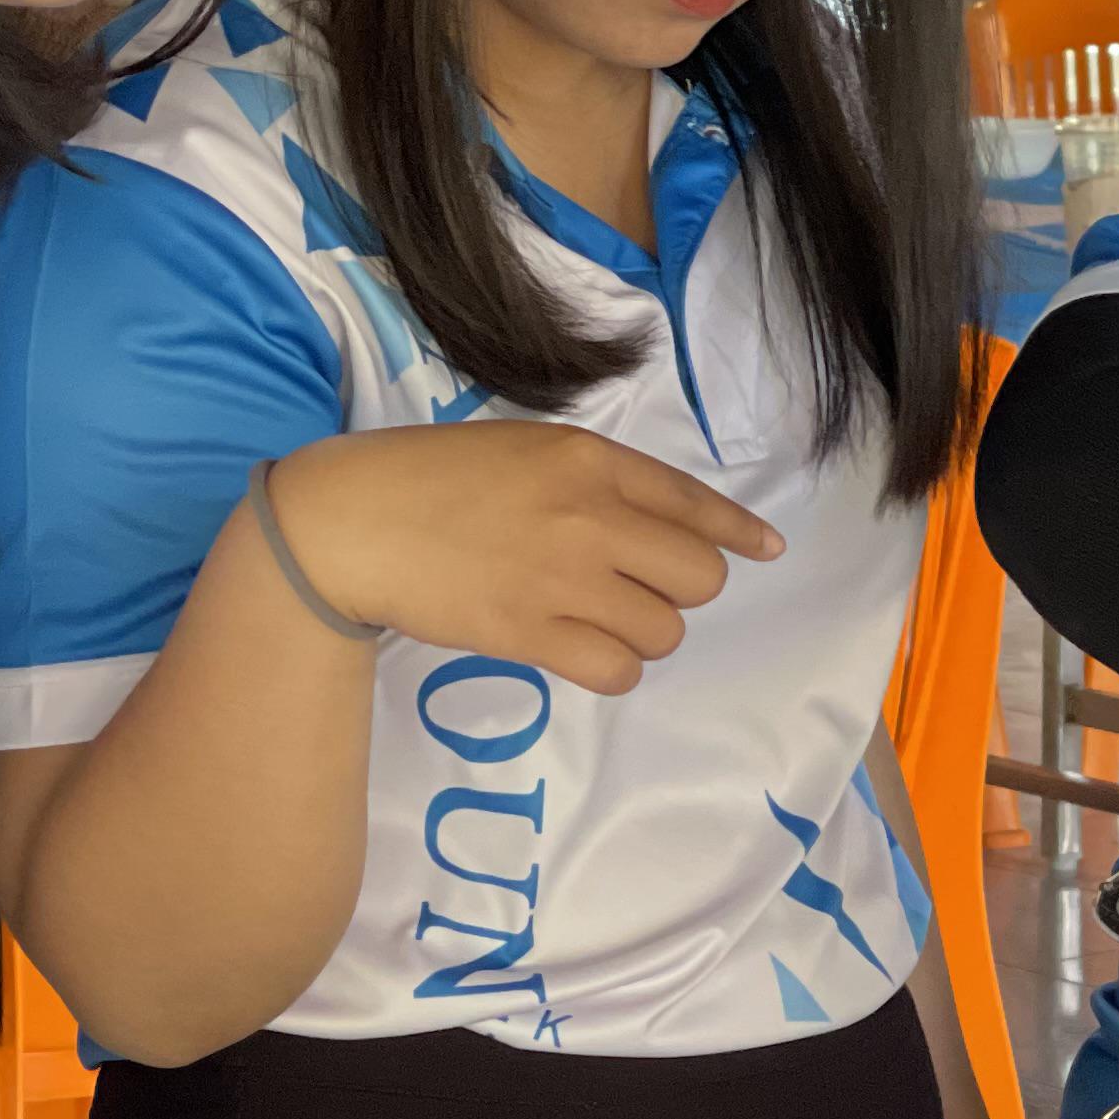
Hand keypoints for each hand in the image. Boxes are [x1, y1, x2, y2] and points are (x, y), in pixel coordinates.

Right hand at [272, 421, 783, 692]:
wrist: (353, 521)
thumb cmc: (431, 477)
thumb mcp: (526, 449)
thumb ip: (596, 478)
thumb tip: (661, 521)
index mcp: (589, 460)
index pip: (692, 501)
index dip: (738, 532)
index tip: (766, 549)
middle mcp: (590, 516)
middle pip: (698, 576)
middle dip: (678, 589)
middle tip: (633, 589)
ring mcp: (564, 578)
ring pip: (665, 630)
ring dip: (643, 633)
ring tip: (595, 619)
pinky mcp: (531, 634)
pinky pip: (617, 670)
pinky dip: (611, 668)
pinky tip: (580, 651)